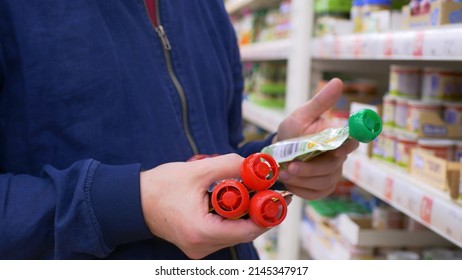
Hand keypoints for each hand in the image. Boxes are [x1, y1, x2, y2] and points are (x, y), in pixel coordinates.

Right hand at [139, 154, 268, 258]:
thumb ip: (228, 165)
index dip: (267, 213)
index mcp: (202, 232)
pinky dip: (233, 218)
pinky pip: (224, 233)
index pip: (248, 230)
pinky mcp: (198, 244)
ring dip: (246, 214)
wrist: (134, 201)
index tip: (279, 196)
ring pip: (235, 233)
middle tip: (270, 190)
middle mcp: (202, 247)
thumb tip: (254, 164)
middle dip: (259, 211)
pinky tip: (236, 201)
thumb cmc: (160, 187)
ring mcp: (199, 248)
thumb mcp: (196, 171)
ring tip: (253, 191)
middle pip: (244, 233)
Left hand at [275, 78, 358, 199]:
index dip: (346, 147)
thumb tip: (338, 81)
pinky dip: (300, 189)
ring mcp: (331, 175)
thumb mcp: (302, 115)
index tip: (336, 150)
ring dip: (301, 180)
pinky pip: (315, 193)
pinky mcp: (320, 189)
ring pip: (323, 182)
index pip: (351, 143)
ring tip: (283, 172)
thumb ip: (320, 102)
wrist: (277, 152)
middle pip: (333, 167)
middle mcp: (337, 158)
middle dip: (311, 169)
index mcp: (336, 138)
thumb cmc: (292, 131)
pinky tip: (289, 182)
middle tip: (291, 167)